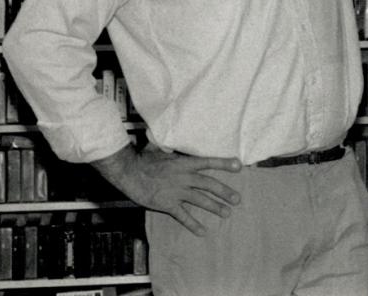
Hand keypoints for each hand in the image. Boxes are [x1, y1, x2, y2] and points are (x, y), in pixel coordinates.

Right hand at [94, 145, 241, 234]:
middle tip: (237, 199)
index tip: (239, 166)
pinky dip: (193, 224)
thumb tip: (179, 136)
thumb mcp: (162, 148)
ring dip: (215, 207)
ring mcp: (176, 192)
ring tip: (227, 213)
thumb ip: (175, 146)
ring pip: (200, 200)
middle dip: (224, 192)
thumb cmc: (144, 158)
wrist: (128, 172)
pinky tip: (203, 231)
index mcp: (184, 163)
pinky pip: (183, 216)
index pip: (208, 162)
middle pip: (209, 185)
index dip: (224, 164)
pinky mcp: (167, 204)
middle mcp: (184, 178)